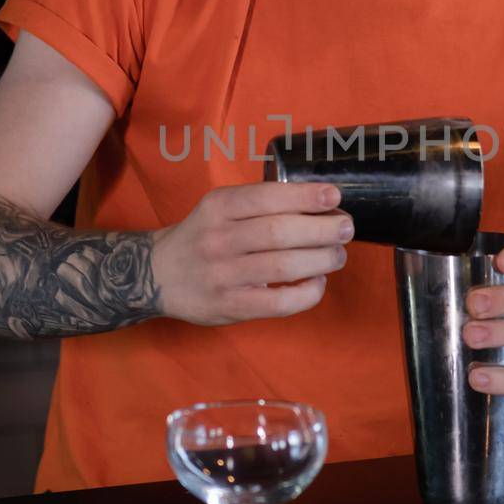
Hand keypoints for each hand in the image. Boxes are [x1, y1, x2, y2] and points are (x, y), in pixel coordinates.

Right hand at [150, 180, 352, 326]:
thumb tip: (321, 205)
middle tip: (345, 228)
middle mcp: (218, 239)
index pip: (266, 197)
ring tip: (337, 254)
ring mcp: (223, 275)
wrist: (158, 274)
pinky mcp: (230, 307)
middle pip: (279, 232)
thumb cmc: (203, 237)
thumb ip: (260, 205)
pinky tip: (317, 282)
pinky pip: (279, 303)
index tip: (334, 196)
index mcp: (218, 207)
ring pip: (283, 266)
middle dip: (321, 229)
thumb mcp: (220, 208)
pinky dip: (307, 293)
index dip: (305, 196)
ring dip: (321, 259)